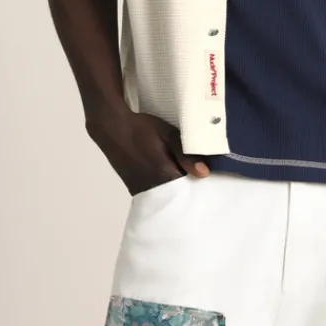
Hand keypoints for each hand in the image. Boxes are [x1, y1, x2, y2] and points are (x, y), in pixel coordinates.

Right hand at [86, 107, 209, 195]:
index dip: (200, 186)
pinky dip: (164, 188)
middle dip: (189, 190)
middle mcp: (153, 189)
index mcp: (164, 176)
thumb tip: (204, 173)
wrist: (113, 128)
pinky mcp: (134, 188)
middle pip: (178, 197)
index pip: (190, 191)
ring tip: (188, 177)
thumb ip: (185, 154)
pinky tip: (170, 175)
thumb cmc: (142, 129)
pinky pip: (155, 193)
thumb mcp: (167, 134)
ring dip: (176, 189)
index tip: (211, 181)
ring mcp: (142, 190)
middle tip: (202, 179)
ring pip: (166, 196)